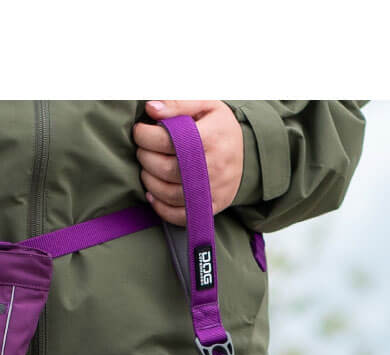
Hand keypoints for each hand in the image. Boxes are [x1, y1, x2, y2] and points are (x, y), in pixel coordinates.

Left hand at [133, 100, 243, 225]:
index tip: (140, 131)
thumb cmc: (220, 128)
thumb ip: (178, 104)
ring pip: (170, 194)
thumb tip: (150, 108)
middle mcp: (214, 166)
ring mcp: (213, 190)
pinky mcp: (212, 206)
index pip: (169, 140)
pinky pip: (181, 216)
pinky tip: (153, 195)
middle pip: (167, 169)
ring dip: (150, 182)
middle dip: (145, 158)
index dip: (146, 136)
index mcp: (211, 137)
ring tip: (147, 168)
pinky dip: (161, 208)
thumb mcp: (206, 105)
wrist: (250, 155)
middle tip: (142, 150)